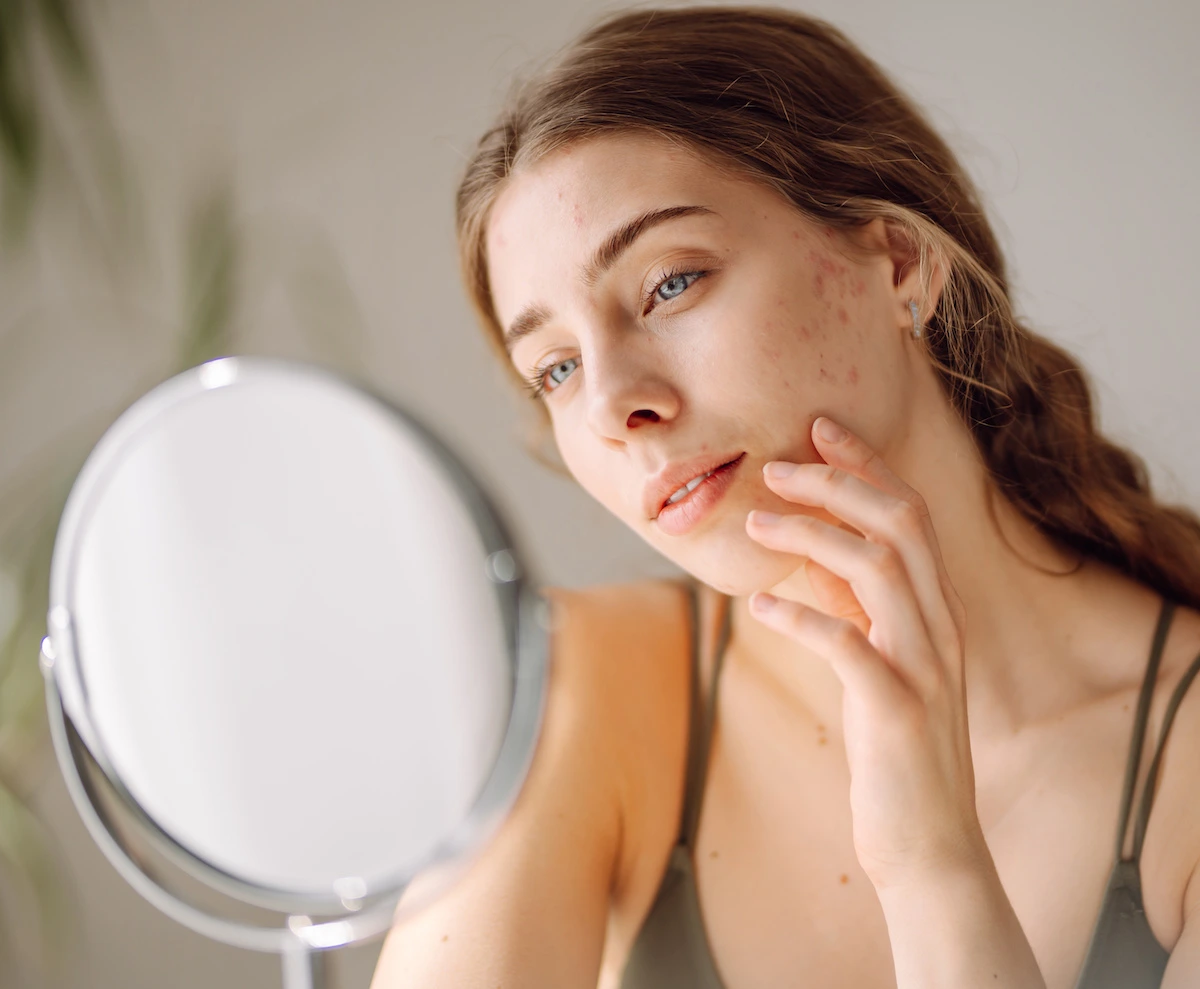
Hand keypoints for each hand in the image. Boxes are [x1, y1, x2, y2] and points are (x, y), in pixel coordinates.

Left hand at [744, 416, 981, 890]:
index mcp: (936, 611)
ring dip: (810, 535)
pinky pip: (847, 645)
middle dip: (837, 483)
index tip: (818, 428)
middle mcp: (941, 627)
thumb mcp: (879, 665)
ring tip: (753, 524)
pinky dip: (800, 617)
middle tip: (775, 467)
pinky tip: (758, 608)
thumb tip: (809, 556)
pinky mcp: (898, 711)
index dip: (865, 465)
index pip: (909, 514)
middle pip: (899, 523)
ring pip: (877, 568)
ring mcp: (925, 667)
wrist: (931, 845)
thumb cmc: (896, 750)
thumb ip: (855, 610)